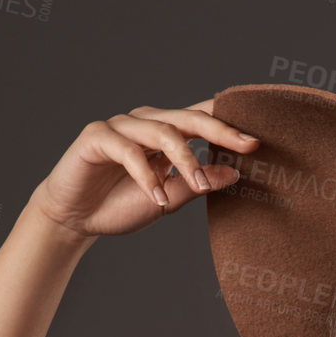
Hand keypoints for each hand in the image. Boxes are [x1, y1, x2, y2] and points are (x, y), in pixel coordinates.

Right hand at [28, 99, 259, 239]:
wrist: (76, 218)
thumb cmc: (121, 205)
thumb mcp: (168, 200)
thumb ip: (197, 184)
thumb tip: (235, 173)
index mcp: (165, 133)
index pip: (201, 120)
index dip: (229, 126)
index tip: (259, 142)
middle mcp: (145, 123)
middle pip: (188, 118)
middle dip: (220, 132)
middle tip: (246, 146)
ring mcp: (121, 127)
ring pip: (162, 131)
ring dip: (184, 159)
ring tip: (199, 185)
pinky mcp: (96, 136)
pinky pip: (127, 150)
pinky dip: (145, 174)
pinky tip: (156, 198)